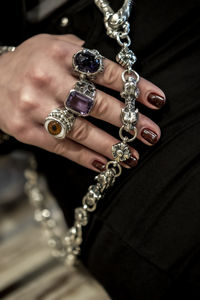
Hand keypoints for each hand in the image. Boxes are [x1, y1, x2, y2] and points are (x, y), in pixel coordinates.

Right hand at [0, 34, 165, 170]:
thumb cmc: (31, 63)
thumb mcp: (55, 46)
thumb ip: (84, 56)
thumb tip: (122, 76)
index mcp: (58, 53)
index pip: (106, 71)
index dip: (134, 87)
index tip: (155, 101)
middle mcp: (45, 79)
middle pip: (95, 103)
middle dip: (128, 121)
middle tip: (151, 134)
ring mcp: (34, 107)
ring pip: (80, 130)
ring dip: (110, 145)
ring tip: (132, 156)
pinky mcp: (26, 131)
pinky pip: (61, 147)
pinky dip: (85, 157)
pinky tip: (105, 164)